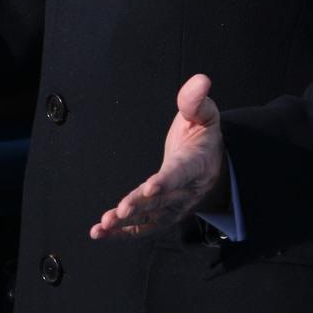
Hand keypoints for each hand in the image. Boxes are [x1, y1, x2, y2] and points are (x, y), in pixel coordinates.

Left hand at [90, 73, 225, 239]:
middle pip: (162, 201)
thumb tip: (201, 80)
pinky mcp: (161, 216)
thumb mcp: (205, 114)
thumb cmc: (203, 136)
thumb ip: (197, 100)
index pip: (181, 173)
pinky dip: (121, 232)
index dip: (167, 182)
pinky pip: (141, 228)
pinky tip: (100, 232)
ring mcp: (173, 207)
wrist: (212, 164)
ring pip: (149, 219)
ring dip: (126, 225)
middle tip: (120, 212)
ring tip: (103, 226)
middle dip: (140, 207)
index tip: (151, 187)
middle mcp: (185, 191)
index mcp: (197, 164)